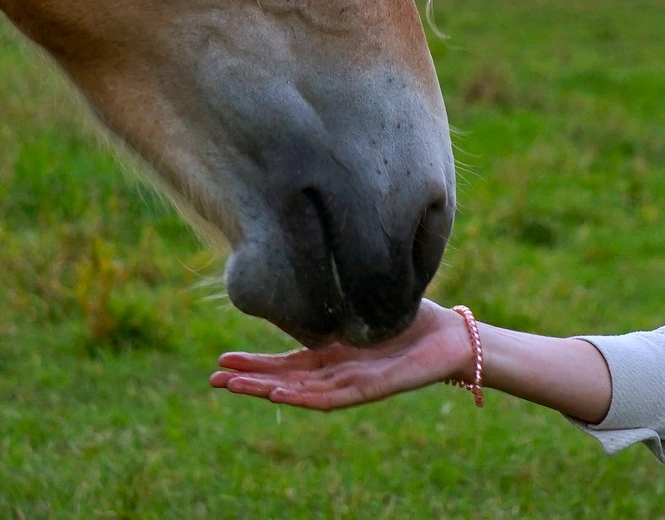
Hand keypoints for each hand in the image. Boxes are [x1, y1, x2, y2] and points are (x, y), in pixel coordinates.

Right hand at [210, 299, 472, 410]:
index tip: (222, 363)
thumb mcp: (366, 300)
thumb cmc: (414, 318)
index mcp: (334, 353)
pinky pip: (331, 397)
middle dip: (248, 381)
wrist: (452, 337)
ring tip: (233, 387)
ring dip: (266, 390)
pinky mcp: (372, 389)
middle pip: (285, 380)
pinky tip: (276, 393)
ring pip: (300, 392)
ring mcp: (353, 383)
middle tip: (213, 381)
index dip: (254, 364)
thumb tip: (307, 266)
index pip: (286, 363)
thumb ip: (340, 296)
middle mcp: (338, 371)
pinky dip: (301, 396)